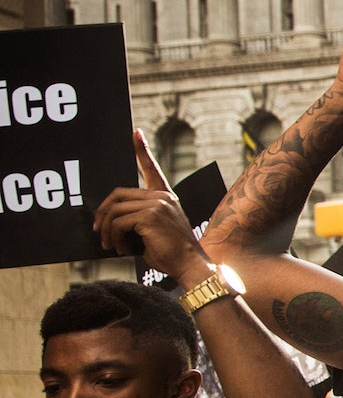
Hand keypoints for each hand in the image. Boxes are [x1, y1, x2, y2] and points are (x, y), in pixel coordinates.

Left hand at [94, 130, 211, 284]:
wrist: (190, 265)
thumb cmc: (170, 253)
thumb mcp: (154, 230)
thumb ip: (137, 218)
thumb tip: (107, 221)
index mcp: (165, 197)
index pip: (151, 169)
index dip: (142, 149)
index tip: (135, 132)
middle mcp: (162, 197)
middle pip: (117, 195)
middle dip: (102, 214)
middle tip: (99, 232)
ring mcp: (157, 204)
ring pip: (114, 211)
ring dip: (108, 232)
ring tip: (113, 246)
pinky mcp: (150, 216)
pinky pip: (118, 223)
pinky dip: (115, 238)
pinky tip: (123, 249)